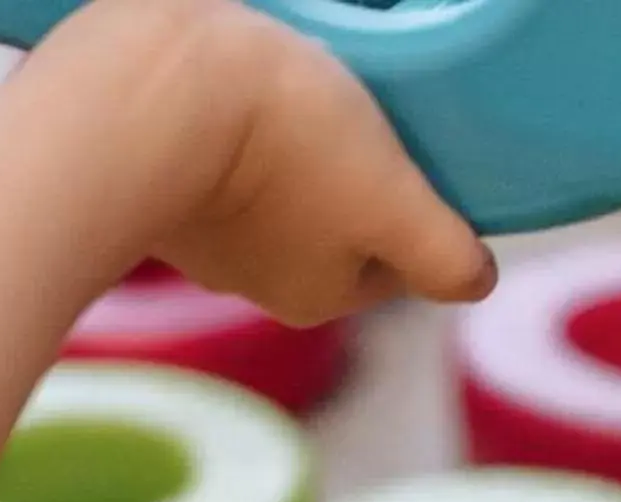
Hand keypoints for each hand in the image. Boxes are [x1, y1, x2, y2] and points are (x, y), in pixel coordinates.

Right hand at [67, 0, 496, 322]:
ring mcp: (195, 232)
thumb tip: (476, 281)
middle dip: (348, 174)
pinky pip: (212, 154)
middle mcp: (254, 280)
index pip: (393, 258)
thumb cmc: (283, 145)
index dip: (411, 204)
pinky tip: (233, 88)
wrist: (144, 88)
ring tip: (289, 92)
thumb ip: (444, 253)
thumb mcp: (396, 201)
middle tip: (354, 111)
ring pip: (272, 188)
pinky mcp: (147, 177)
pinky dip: (230, 126)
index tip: (404, 152)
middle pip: (332, 222)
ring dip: (288, 145)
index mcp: (319, 294)